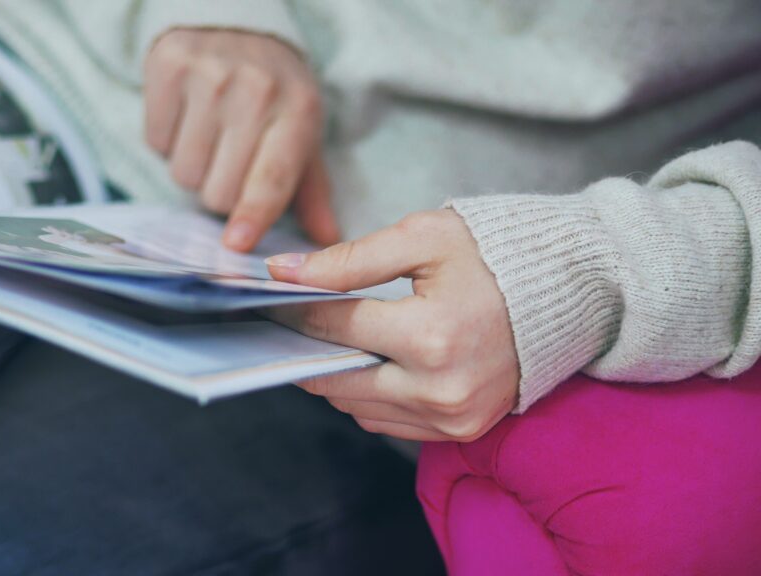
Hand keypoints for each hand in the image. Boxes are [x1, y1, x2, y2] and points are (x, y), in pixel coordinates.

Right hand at [144, 28, 338, 251]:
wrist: (237, 24)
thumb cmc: (274, 94)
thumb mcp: (301, 134)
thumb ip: (311, 191)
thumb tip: (326, 241)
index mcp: (297, 113)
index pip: (271, 178)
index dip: (253, 214)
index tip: (236, 242)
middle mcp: (256, 91)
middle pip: (219, 191)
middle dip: (220, 192)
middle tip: (229, 161)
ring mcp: (210, 76)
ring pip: (184, 172)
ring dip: (192, 169)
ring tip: (208, 136)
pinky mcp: (170, 65)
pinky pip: (156, 141)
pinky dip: (166, 141)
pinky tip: (185, 117)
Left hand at [265, 210, 519, 441]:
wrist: (571, 292)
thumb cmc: (499, 255)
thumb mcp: (424, 239)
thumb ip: (350, 259)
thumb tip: (284, 273)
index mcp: (430, 336)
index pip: (335, 327)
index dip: (296, 310)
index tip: (273, 297)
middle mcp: (439, 389)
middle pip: (337, 377)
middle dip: (308, 348)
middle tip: (291, 324)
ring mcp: (452, 418)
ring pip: (356, 407)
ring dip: (336, 375)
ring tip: (331, 340)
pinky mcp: (461, 431)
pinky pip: (387, 424)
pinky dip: (368, 396)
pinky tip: (369, 363)